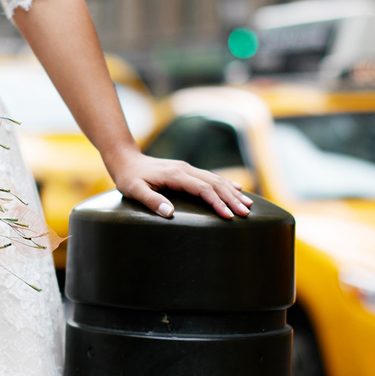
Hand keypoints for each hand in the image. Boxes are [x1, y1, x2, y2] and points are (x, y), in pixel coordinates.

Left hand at [107, 149, 252, 219]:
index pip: (203, 189)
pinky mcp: (186, 170)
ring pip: (216, 179)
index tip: (228, 216)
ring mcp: (187, 168)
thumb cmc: (128, 177)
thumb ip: (150, 200)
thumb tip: (169, 212)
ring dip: (233, 192)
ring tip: (248, 205)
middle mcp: (185, 169)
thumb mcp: (134, 190)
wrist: (125, 159)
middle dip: (232, 199)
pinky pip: (210, 177)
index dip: (217, 202)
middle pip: (215, 183)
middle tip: (246, 213)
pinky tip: (237, 189)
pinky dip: (226, 184)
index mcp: (175, 175)